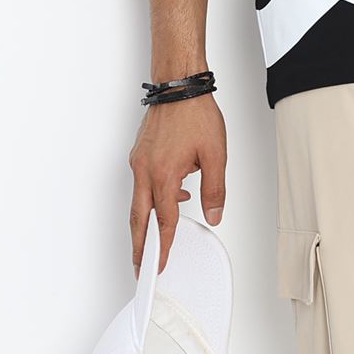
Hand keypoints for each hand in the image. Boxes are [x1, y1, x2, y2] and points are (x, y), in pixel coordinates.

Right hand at [129, 95, 226, 273]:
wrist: (178, 86)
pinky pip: (141, 184)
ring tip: (150, 242)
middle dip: (139, 246)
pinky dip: (150, 199)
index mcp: (163, 174)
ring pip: (137, 202)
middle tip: (140, 267)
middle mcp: (145, 170)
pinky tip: (169, 199)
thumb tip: (214, 214)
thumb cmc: (195, 114)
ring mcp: (138, 161)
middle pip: (138, 218)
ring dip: (142, 224)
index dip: (162, 246)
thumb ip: (215, 189)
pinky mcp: (139, 154)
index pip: (163, 220)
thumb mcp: (216, 155)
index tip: (159, 264)